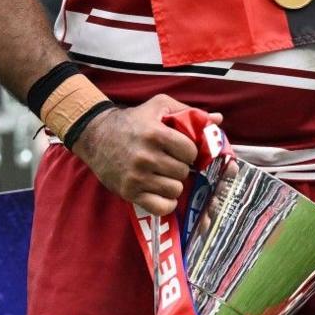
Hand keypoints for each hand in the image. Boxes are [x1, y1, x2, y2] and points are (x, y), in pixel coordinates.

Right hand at [71, 94, 223, 214]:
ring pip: (174, 189)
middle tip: (171, 162)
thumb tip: (218, 120)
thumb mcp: (160, 107)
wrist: (96, 136)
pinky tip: (162, 192)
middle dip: (182, 167)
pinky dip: (166, 203)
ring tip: (165, 175)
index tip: (183, 150)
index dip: (191, 152)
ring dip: (174, 184)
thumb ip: (190, 112)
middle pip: (183, 172)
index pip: (191, 151)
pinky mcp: (128, 192)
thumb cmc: (133, 120)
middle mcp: (146, 157)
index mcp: (156, 134)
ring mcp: (136, 177)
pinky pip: (160, 207)